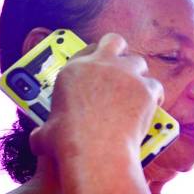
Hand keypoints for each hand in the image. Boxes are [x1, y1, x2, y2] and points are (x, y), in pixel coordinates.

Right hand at [30, 33, 163, 162]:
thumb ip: (44, 130)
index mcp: (73, 70)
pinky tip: (152, 106)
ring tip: (137, 90)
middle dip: (119, 50)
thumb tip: (37, 138)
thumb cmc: (67, 145)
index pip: (86, 50)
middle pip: (114, 41)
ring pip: (138, 62)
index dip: (94, 57)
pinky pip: (155, 85)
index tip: (99, 65)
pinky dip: (154, 95)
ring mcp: (126, 74)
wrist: (95, 151)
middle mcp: (100, 65)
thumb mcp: (45, 135)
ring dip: (138, 74)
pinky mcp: (146, 88)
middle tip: (122, 65)